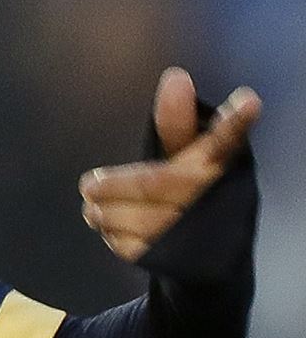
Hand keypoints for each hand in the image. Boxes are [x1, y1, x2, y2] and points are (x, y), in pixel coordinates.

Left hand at [79, 67, 260, 262]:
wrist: (205, 252)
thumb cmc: (189, 190)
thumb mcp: (184, 153)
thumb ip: (175, 121)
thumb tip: (175, 78)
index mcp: (217, 164)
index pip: (226, 140)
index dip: (236, 122)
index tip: (248, 100)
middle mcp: (216, 195)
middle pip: (156, 183)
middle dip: (114, 185)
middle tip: (89, 185)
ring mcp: (202, 231)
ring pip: (139, 218)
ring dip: (105, 212)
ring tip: (93, 206)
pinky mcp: (184, 259)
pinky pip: (131, 246)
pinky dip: (111, 235)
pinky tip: (110, 227)